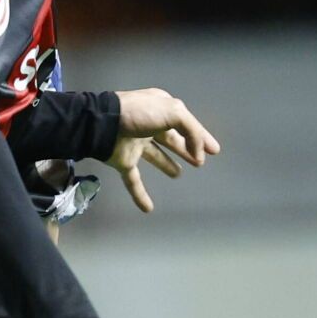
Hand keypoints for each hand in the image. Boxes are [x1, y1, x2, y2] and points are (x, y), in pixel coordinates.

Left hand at [107, 88, 220, 212]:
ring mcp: (135, 143)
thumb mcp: (173, 111)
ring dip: (166, 164)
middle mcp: (148, 125)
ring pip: (154, 156)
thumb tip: (198, 153)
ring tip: (178, 174)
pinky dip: (140, 194)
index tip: (215, 150)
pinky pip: (133, 180)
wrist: (102, 123)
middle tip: (200, 163)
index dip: (201, 137)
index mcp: (159, 109)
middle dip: (185, 149)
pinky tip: (148, 208)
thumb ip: (192, 130)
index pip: (185, 124)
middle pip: (172, 140)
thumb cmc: (139, 114)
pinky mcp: (123, 161)